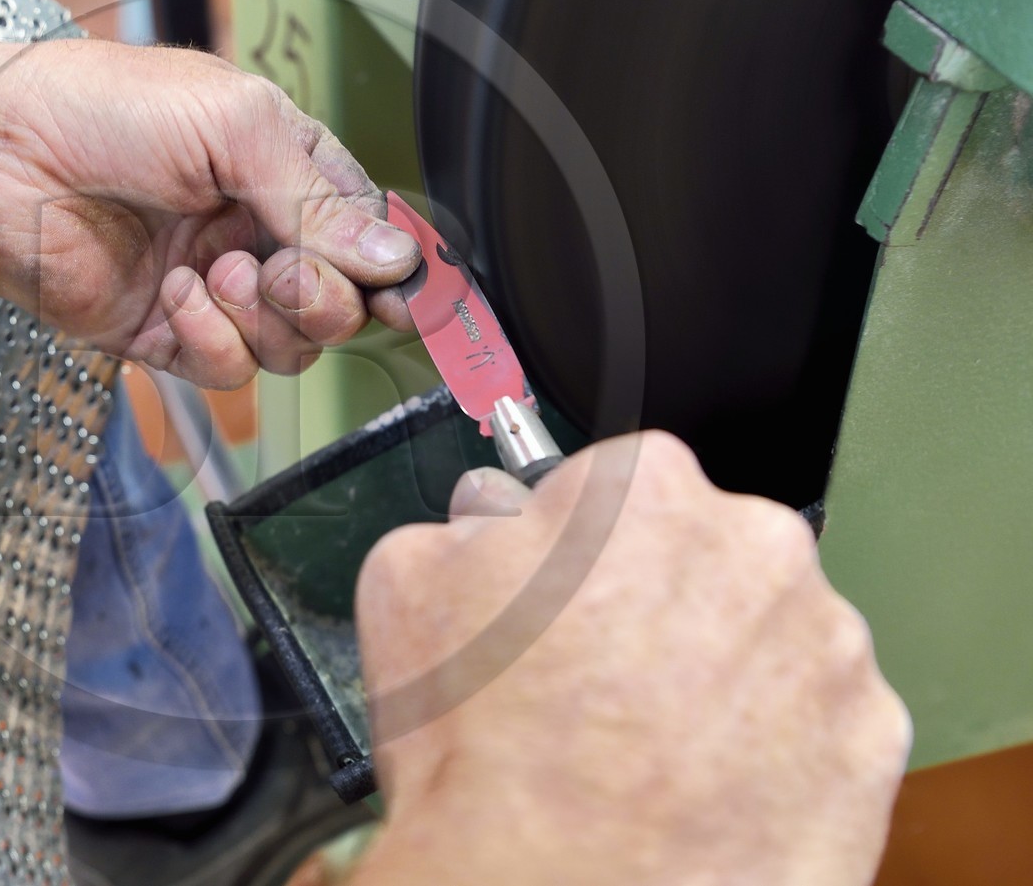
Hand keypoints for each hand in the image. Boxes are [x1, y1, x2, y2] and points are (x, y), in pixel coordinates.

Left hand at [0, 19, 418, 387]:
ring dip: (264, 317)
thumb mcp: (235, 126)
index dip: (392, 270)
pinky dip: (211, 340)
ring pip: (287, 347)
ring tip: (217, 270)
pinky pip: (223, 370)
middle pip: (338, 305)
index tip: (407, 293)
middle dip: (325, 297)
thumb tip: (396, 257)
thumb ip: (319, 200)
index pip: (365, 236)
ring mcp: (209, 288)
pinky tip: (176, 294)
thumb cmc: (102, 108)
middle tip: (286, 271)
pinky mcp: (161, 334)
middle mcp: (251, 232)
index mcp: (279, 169)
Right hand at [350, 432, 909, 885]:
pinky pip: (820, 726)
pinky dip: (774, 752)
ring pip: (769, 639)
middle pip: (706, 555)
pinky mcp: (871, 743)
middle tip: (598, 684)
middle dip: (659, 604)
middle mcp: (757, 546)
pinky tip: (702, 789)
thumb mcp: (406, 587)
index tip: (561, 602)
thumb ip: (464, 525)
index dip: (576, 553)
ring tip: (647, 750)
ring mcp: (827, 647)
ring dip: (722, 676)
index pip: (617, 489)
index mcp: (646, 489)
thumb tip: (491, 522)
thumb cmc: (483, 754)